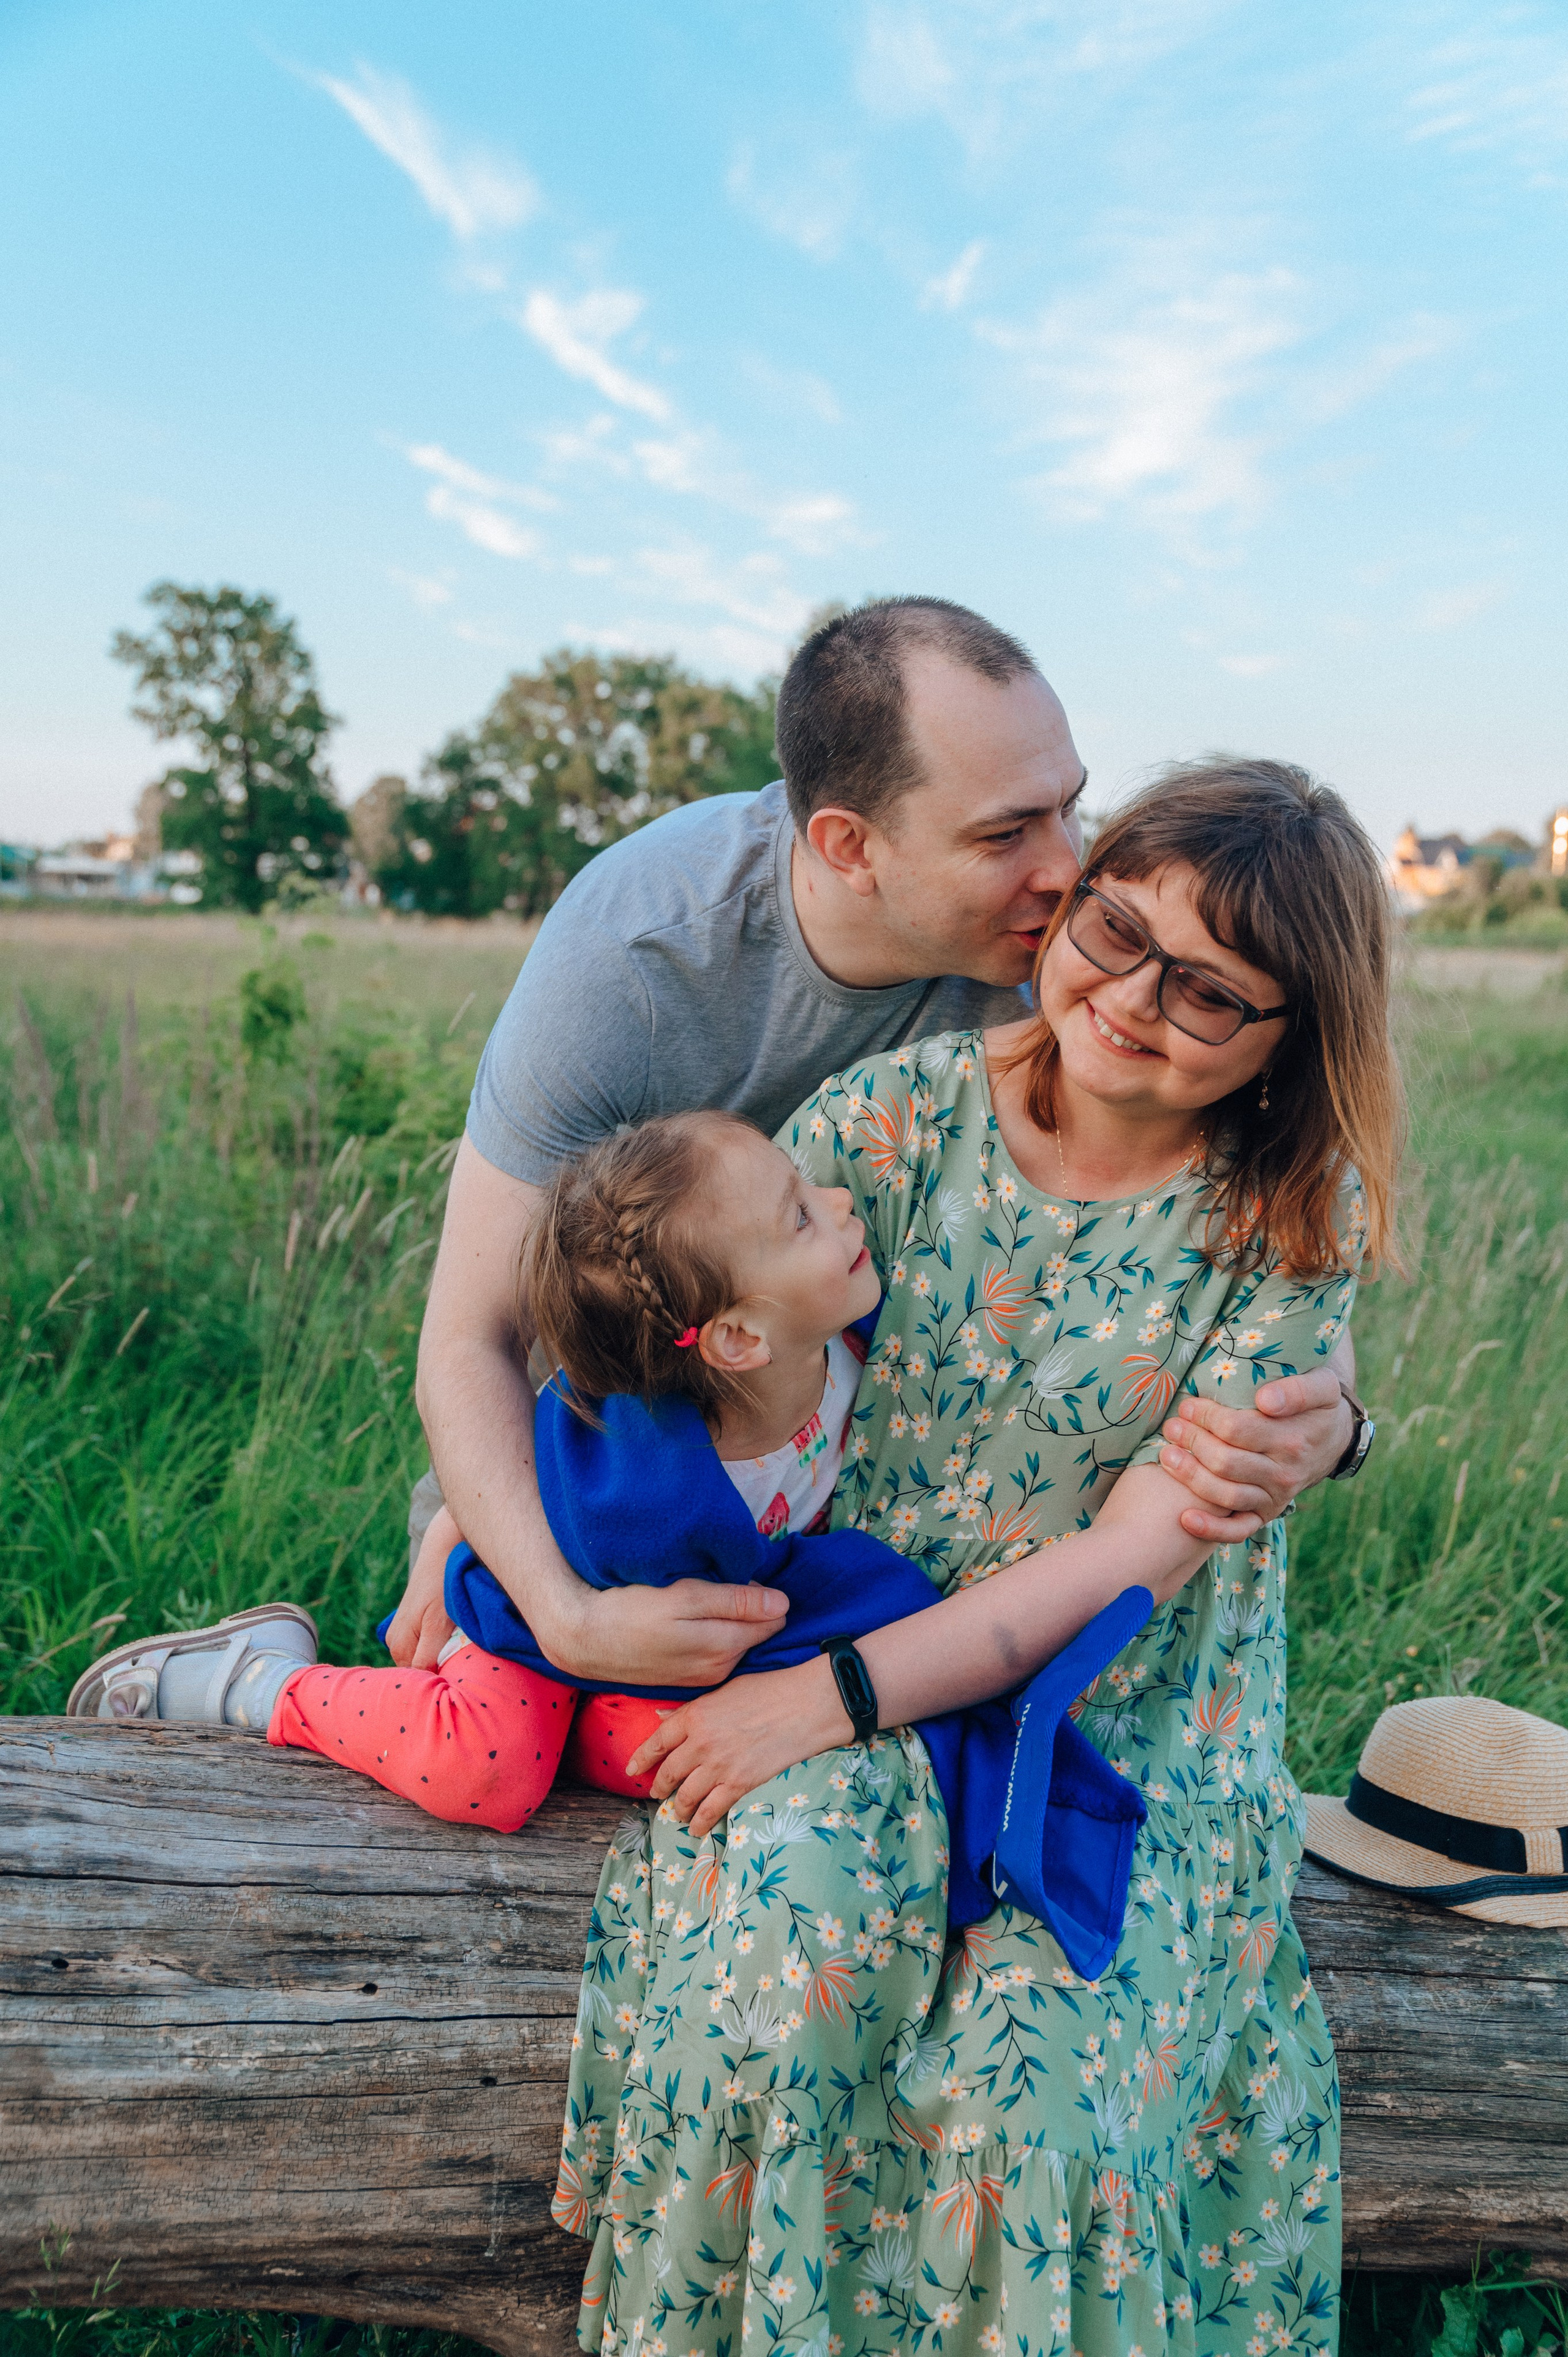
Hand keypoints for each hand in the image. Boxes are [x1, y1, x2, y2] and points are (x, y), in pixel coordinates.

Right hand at [385, 1506, 458, 1668]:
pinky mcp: (413, 1625)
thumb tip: (423, 1682)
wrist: (443, 1553)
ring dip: (441, 1661)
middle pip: (419, 1673)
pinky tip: (455, 1643)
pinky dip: (440, 1649)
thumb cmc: (442, 1588)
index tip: (459, 1684)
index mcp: (398, 1645)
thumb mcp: (437, 1624)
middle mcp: (395, 1642)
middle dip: (440, 1674)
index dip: (438, 1683)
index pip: (417, 1681)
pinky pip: (426, 1648)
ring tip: (462, 1656)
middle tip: (464, 1672)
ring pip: (424, 1661)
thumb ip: (427, 1654)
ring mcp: (403, 1633)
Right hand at [560, 1578, 790, 1689]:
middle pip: (756, 1632)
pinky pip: (717, 1653)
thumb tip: (784, 1603)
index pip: (773, 1619)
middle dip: (751, 1610)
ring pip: (736, 1642)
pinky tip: (692, 1623)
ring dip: (730, 1622)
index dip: (765, 1594)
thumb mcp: (685, 1596)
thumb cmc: (632, 1610)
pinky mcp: (687, 1679)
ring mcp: (704, 1677)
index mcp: (726, 1646)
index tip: (746, 1576)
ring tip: (703, 1601)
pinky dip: (713, 1636)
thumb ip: (737, 1601)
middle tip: (723, 1583)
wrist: (585, 1640)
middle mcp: (721, 1668)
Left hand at [627, 1659, 848, 1840]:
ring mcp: (719, 1765)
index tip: (632, 1769)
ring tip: (678, 1814)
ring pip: (686, 1796)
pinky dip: (701, 1823)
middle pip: (669, 1772)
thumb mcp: (725, 1690)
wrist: (805, 1705)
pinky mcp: (739, 1783)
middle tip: (657, 1794)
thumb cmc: (769, 1690)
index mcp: (695, 1715)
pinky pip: (711, 1810)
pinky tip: (696, 1829)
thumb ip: (692, 1708)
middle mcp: (700, 1743)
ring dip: (679, 1808)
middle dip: (660, 1787)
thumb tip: (661, 1715)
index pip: (657, 1741)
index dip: (641, 1757)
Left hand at [1157, 1369, 1353, 1543]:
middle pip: (1225, 1462)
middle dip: (1192, 1442)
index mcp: (1292, 1440)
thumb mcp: (1322, 1386)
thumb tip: (1265, 1400)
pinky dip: (1211, 1529)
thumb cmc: (1317, 1406)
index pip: (1237, 1429)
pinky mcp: (1267, 1514)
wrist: (1334, 1439)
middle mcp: (1284, 1473)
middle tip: (1172, 1426)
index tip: (1188, 1405)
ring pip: (1225, 1494)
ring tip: (1167, 1456)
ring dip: (1190, 1477)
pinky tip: (1185, 1519)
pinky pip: (1239, 1529)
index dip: (1206, 1417)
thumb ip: (1297, 1389)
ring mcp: (1275, 1497)